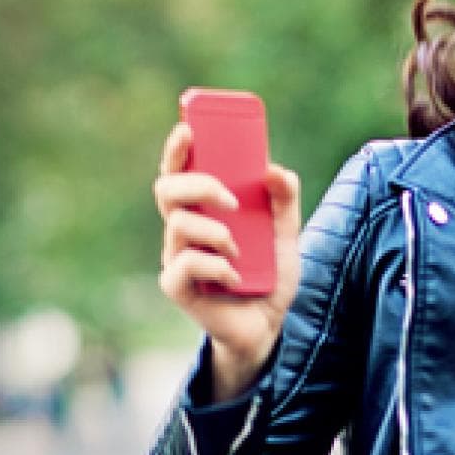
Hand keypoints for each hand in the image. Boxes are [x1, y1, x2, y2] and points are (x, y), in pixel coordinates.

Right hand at [154, 122, 302, 401]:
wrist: (269, 325)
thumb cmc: (268, 275)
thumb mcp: (286, 233)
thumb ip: (284, 200)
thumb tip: (275, 170)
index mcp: (203, 208)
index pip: (180, 170)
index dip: (178, 149)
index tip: (188, 129)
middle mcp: (183, 229)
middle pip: (168, 189)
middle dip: (198, 184)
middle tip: (231, 198)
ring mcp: (176, 257)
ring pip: (178, 225)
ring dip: (216, 232)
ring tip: (240, 250)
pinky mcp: (178, 287)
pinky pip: (184, 265)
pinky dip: (216, 266)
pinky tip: (236, 277)